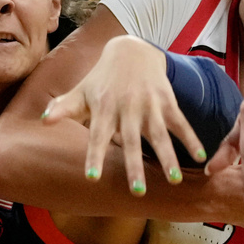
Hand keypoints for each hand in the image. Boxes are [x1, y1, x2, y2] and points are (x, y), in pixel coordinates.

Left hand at [42, 36, 204, 194]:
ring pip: (159, 135)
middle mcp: (127, 108)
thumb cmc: (101, 79)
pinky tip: (200, 157)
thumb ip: (64, 108)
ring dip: (168, 157)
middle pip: (131, 142)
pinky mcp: (167, 101)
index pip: (98, 136)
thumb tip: (43, 121)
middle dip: (135, 166)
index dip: (95, 156)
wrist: (131, 51)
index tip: (92, 177)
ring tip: (174, 180)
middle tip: (138, 192)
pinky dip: (191, 138)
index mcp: (104, 109)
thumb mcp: (81, 91)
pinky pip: (180, 122)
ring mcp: (149, 105)